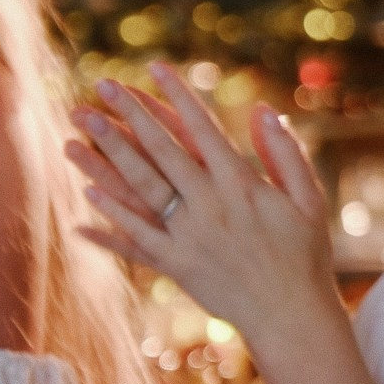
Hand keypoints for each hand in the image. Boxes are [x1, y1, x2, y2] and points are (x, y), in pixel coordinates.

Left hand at [67, 61, 338, 349]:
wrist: (291, 315)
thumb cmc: (306, 255)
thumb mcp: (309, 199)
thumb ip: (285, 154)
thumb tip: (265, 110)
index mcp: (241, 185)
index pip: (201, 130)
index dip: (176, 97)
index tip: (154, 69)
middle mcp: (208, 206)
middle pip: (160, 152)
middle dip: (129, 117)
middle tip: (100, 87)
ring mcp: (187, 237)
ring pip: (139, 191)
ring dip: (105, 160)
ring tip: (75, 134)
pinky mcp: (175, 266)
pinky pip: (135, 240)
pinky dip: (110, 221)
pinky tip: (85, 199)